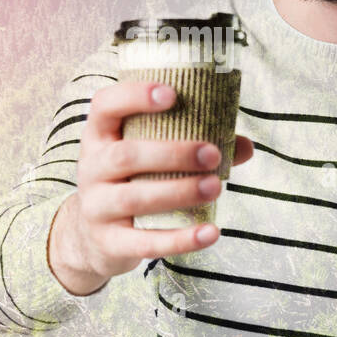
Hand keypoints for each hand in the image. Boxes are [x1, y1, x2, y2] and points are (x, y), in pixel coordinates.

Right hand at [47, 81, 252, 295]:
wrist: (93, 237)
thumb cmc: (131, 181)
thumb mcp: (147, 157)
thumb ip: (193, 146)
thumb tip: (245, 146)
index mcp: (100, 136)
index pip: (105, 105)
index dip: (134, 96)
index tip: (172, 94)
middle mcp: (91, 168)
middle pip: (125, 155)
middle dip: (173, 153)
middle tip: (214, 154)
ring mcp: (96, 207)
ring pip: (135, 198)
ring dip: (180, 192)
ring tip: (215, 188)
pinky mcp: (109, 242)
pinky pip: (145, 242)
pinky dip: (180, 239)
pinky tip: (210, 233)